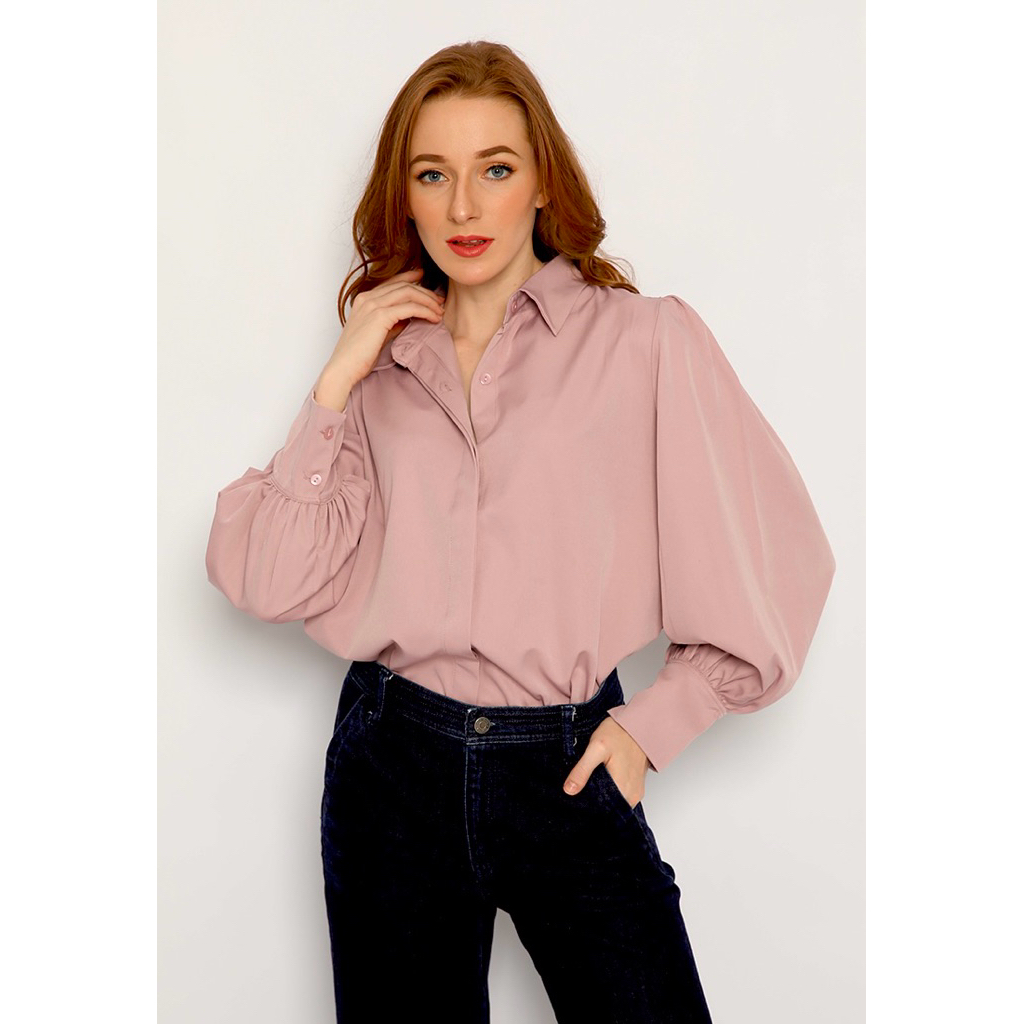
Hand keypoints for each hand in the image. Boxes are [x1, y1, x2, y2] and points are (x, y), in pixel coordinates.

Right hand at [314, 267, 445, 409]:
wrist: (344, 368)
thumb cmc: (359, 356)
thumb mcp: (378, 334)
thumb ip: (392, 323)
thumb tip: (409, 318)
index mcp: (364, 299)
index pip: (392, 282)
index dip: (410, 278)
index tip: (426, 280)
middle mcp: (367, 298)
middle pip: (403, 286)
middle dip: (425, 292)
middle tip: (439, 301)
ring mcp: (373, 305)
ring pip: (409, 293)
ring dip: (428, 300)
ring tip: (440, 311)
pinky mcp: (380, 316)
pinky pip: (410, 307)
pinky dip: (425, 311)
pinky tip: (434, 318)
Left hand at [563, 716, 651, 809]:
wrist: (641, 724)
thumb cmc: (620, 733)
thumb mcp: (596, 748)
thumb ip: (583, 770)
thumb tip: (569, 790)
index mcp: (622, 790)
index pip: (600, 811)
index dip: (586, 807)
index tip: (575, 799)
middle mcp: (631, 796)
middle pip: (607, 809)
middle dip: (592, 801)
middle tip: (580, 789)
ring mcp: (635, 792)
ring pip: (613, 803)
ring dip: (601, 795)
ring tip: (590, 783)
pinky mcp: (636, 787)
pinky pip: (620, 796)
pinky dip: (610, 791)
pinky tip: (602, 779)